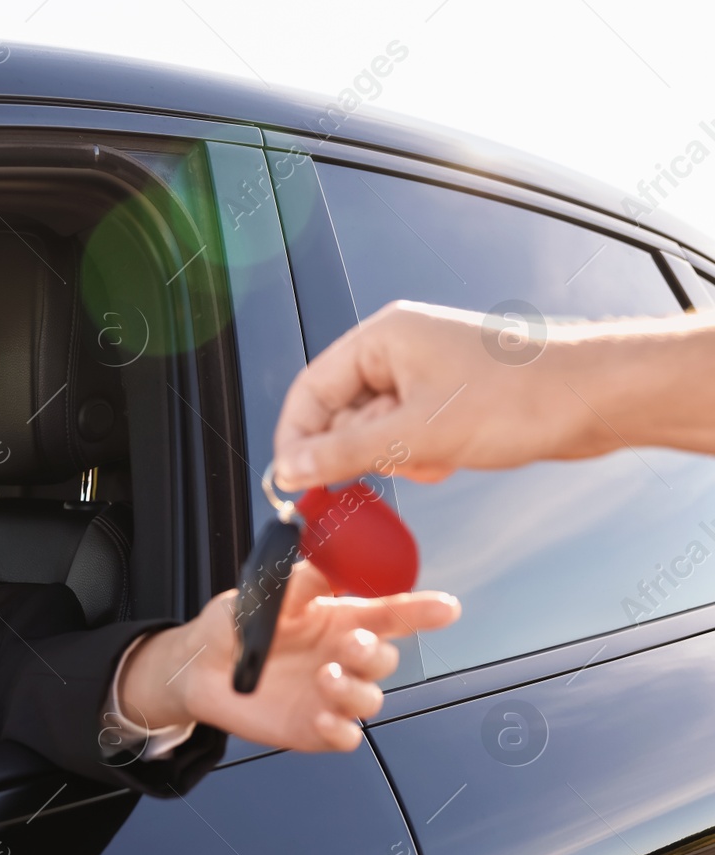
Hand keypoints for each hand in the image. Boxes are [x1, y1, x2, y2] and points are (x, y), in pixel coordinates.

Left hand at [122, 562, 458, 750]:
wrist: (197, 668)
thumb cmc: (233, 625)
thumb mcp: (263, 594)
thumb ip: (300, 582)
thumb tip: (332, 562)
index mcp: (338, 619)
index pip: (390, 614)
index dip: (421, 611)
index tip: (446, 608)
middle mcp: (342, 658)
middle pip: (384, 660)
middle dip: (375, 654)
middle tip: (350, 645)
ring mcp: (330, 695)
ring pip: (370, 700)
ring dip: (355, 691)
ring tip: (324, 678)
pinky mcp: (314, 728)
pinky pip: (345, 737)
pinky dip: (340, 730)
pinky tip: (321, 718)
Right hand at [272, 300, 573, 490]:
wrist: (598, 397)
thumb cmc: (520, 396)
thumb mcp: (418, 435)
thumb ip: (344, 454)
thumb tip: (290, 469)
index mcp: (382, 338)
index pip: (309, 390)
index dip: (295, 439)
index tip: (292, 482)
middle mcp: (398, 350)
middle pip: (339, 412)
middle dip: (356, 451)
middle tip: (378, 474)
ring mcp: (425, 374)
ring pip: (375, 429)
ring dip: (393, 457)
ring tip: (430, 460)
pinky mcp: (448, 399)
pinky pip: (408, 434)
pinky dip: (418, 456)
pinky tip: (446, 461)